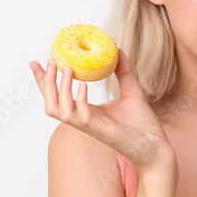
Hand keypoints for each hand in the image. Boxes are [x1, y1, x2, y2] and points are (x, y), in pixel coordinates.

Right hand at [28, 49, 175, 171]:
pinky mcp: (102, 132)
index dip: (45, 81)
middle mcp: (84, 120)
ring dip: (60, 90)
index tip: (38, 62)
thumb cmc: (143, 125)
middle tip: (47, 62)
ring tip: (67, 69)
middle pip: (51, 105)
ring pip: (62, 112)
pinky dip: (80, 100)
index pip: (58, 96)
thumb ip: (124, 72)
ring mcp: (91, 127)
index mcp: (87, 111)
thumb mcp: (132, 90)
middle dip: (45, 84)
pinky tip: (84, 86)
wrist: (158, 147)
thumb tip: (118, 49)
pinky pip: (83, 117)